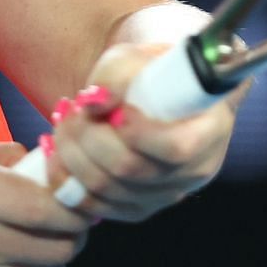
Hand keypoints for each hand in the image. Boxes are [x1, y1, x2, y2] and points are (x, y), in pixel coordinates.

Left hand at [39, 42, 245, 222]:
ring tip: (64, 121)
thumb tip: (93, 102)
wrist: (156, 92)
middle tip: (70, 107)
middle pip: (131, 170)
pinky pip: (95, 207)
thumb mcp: (135, 59)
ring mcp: (167, 195)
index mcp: (210, 129)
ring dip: (71, 154)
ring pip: (107, 189)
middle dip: (88, 137)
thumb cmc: (151, 71)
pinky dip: (66, 181)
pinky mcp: (139, 208)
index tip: (113, 109)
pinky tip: (57, 151)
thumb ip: (115, 76)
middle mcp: (194, 171)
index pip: (175, 148)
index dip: (137, 132)